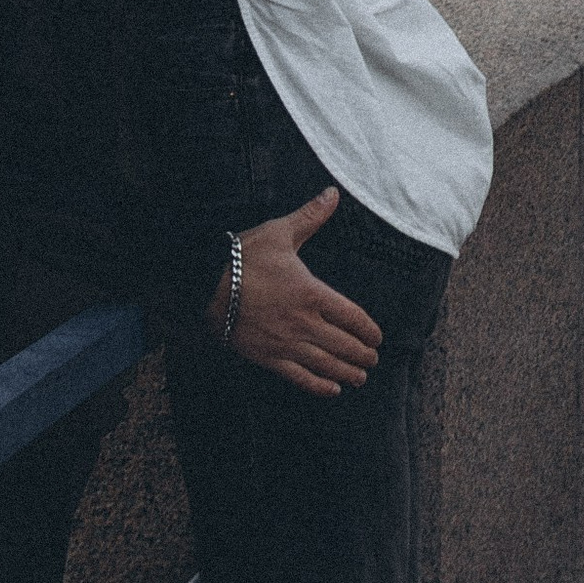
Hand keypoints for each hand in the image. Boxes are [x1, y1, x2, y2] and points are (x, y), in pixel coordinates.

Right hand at [221, 190, 382, 394]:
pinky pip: (300, 376)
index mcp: (312, 293)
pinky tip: (332, 390)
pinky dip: (319, 386)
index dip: (369, 330)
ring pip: (326, 364)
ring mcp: (287, 343)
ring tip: (360, 378)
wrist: (205, 285)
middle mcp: (304, 323)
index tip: (378, 338)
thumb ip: (310, 216)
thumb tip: (333, 192)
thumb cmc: (243, 258)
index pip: (352, 317)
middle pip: (344, 345)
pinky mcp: (268, 357)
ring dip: (347, 372)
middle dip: (362, 354)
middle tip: (373, 359)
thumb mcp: (279, 233)